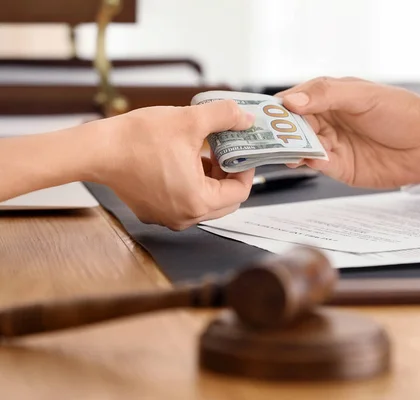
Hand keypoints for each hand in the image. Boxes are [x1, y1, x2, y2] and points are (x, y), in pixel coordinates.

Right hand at [91, 100, 254, 230]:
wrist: (96, 149)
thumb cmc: (137, 139)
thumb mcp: (190, 120)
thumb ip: (225, 117)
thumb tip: (246, 119)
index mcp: (198, 202)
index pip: (240, 192)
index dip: (246, 168)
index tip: (242, 148)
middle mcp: (185, 218)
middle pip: (225, 200)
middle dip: (229, 174)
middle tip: (227, 149)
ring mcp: (167, 218)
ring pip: (205, 201)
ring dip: (211, 177)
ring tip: (205, 150)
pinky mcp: (154, 212)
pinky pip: (185, 201)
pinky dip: (192, 183)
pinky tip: (185, 158)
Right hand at [278, 77, 419, 187]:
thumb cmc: (403, 112)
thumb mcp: (364, 95)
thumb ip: (327, 95)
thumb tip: (291, 101)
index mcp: (328, 98)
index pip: (292, 101)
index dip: (275, 108)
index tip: (260, 115)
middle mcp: (326, 121)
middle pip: (290, 128)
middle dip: (277, 133)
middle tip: (264, 138)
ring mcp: (331, 145)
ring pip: (300, 148)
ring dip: (290, 150)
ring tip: (283, 150)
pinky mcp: (340, 167)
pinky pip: (318, 165)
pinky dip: (310, 162)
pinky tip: (310, 159)